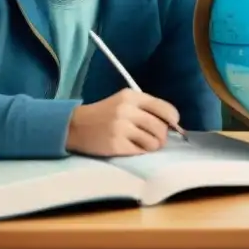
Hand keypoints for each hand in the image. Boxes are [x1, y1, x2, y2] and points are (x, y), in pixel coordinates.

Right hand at [65, 89, 180, 156]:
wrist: (75, 126)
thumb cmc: (106, 114)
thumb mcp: (125, 102)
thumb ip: (147, 109)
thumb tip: (173, 125)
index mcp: (132, 96)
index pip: (164, 108)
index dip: (173, 119)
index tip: (173, 125)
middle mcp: (127, 110)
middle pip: (160, 128)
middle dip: (162, 136)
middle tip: (156, 139)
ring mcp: (120, 128)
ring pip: (153, 142)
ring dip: (152, 146)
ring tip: (143, 144)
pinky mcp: (115, 145)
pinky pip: (140, 152)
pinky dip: (140, 152)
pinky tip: (131, 147)